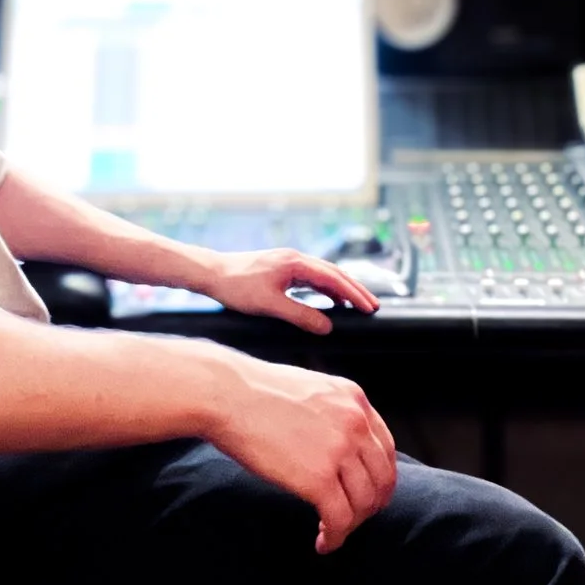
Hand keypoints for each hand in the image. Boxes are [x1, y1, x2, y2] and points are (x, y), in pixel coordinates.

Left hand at [200, 247, 381, 334]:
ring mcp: (288, 262)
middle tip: (373, 307)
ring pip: (323, 275)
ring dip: (342, 289)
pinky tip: (330, 301)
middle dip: (355, 290)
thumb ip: (300, 315)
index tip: (370, 309)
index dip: (354, 294)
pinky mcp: (281, 268)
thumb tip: (327, 326)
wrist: (211, 273)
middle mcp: (295, 258)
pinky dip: (326, 289)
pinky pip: (311, 278)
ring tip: (358, 306)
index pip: (333, 278)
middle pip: (334, 273)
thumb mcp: (270, 305)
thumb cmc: (236, 287)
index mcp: (295, 263)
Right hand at [204, 354, 398, 553]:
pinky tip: (323, 541)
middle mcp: (355, 423)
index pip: (385, 449)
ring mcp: (339, 451)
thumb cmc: (254, 392)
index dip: (379, 478)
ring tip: (332, 531)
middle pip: (382, 479)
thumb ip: (332, 412)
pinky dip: (336, 536)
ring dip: (351, 524)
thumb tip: (335, 444)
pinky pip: (340, 519)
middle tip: (352, 519)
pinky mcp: (318, 478)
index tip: (367, 494)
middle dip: (370, 506)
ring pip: (364, 503)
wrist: (226, 394)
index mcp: (354, 399)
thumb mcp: (310, 389)